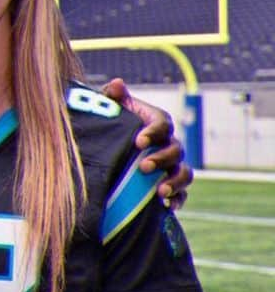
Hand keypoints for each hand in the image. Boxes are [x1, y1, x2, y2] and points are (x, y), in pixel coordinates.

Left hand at [99, 78, 192, 209]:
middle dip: (161, 160)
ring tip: (159, 192)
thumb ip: (112, 96)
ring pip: (184, 173)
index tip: (138, 142)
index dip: (153, 133)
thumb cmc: (112, 123)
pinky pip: (182, 194)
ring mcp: (173, 165)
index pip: (163, 124)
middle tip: (143, 168)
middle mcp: (169, 143)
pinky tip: (165, 207)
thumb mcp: (108, 108)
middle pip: (175, 150)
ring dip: (175, 182)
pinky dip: (177, 200)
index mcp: (157, 122)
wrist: (112, 148)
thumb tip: (117, 84)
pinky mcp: (172, 184)